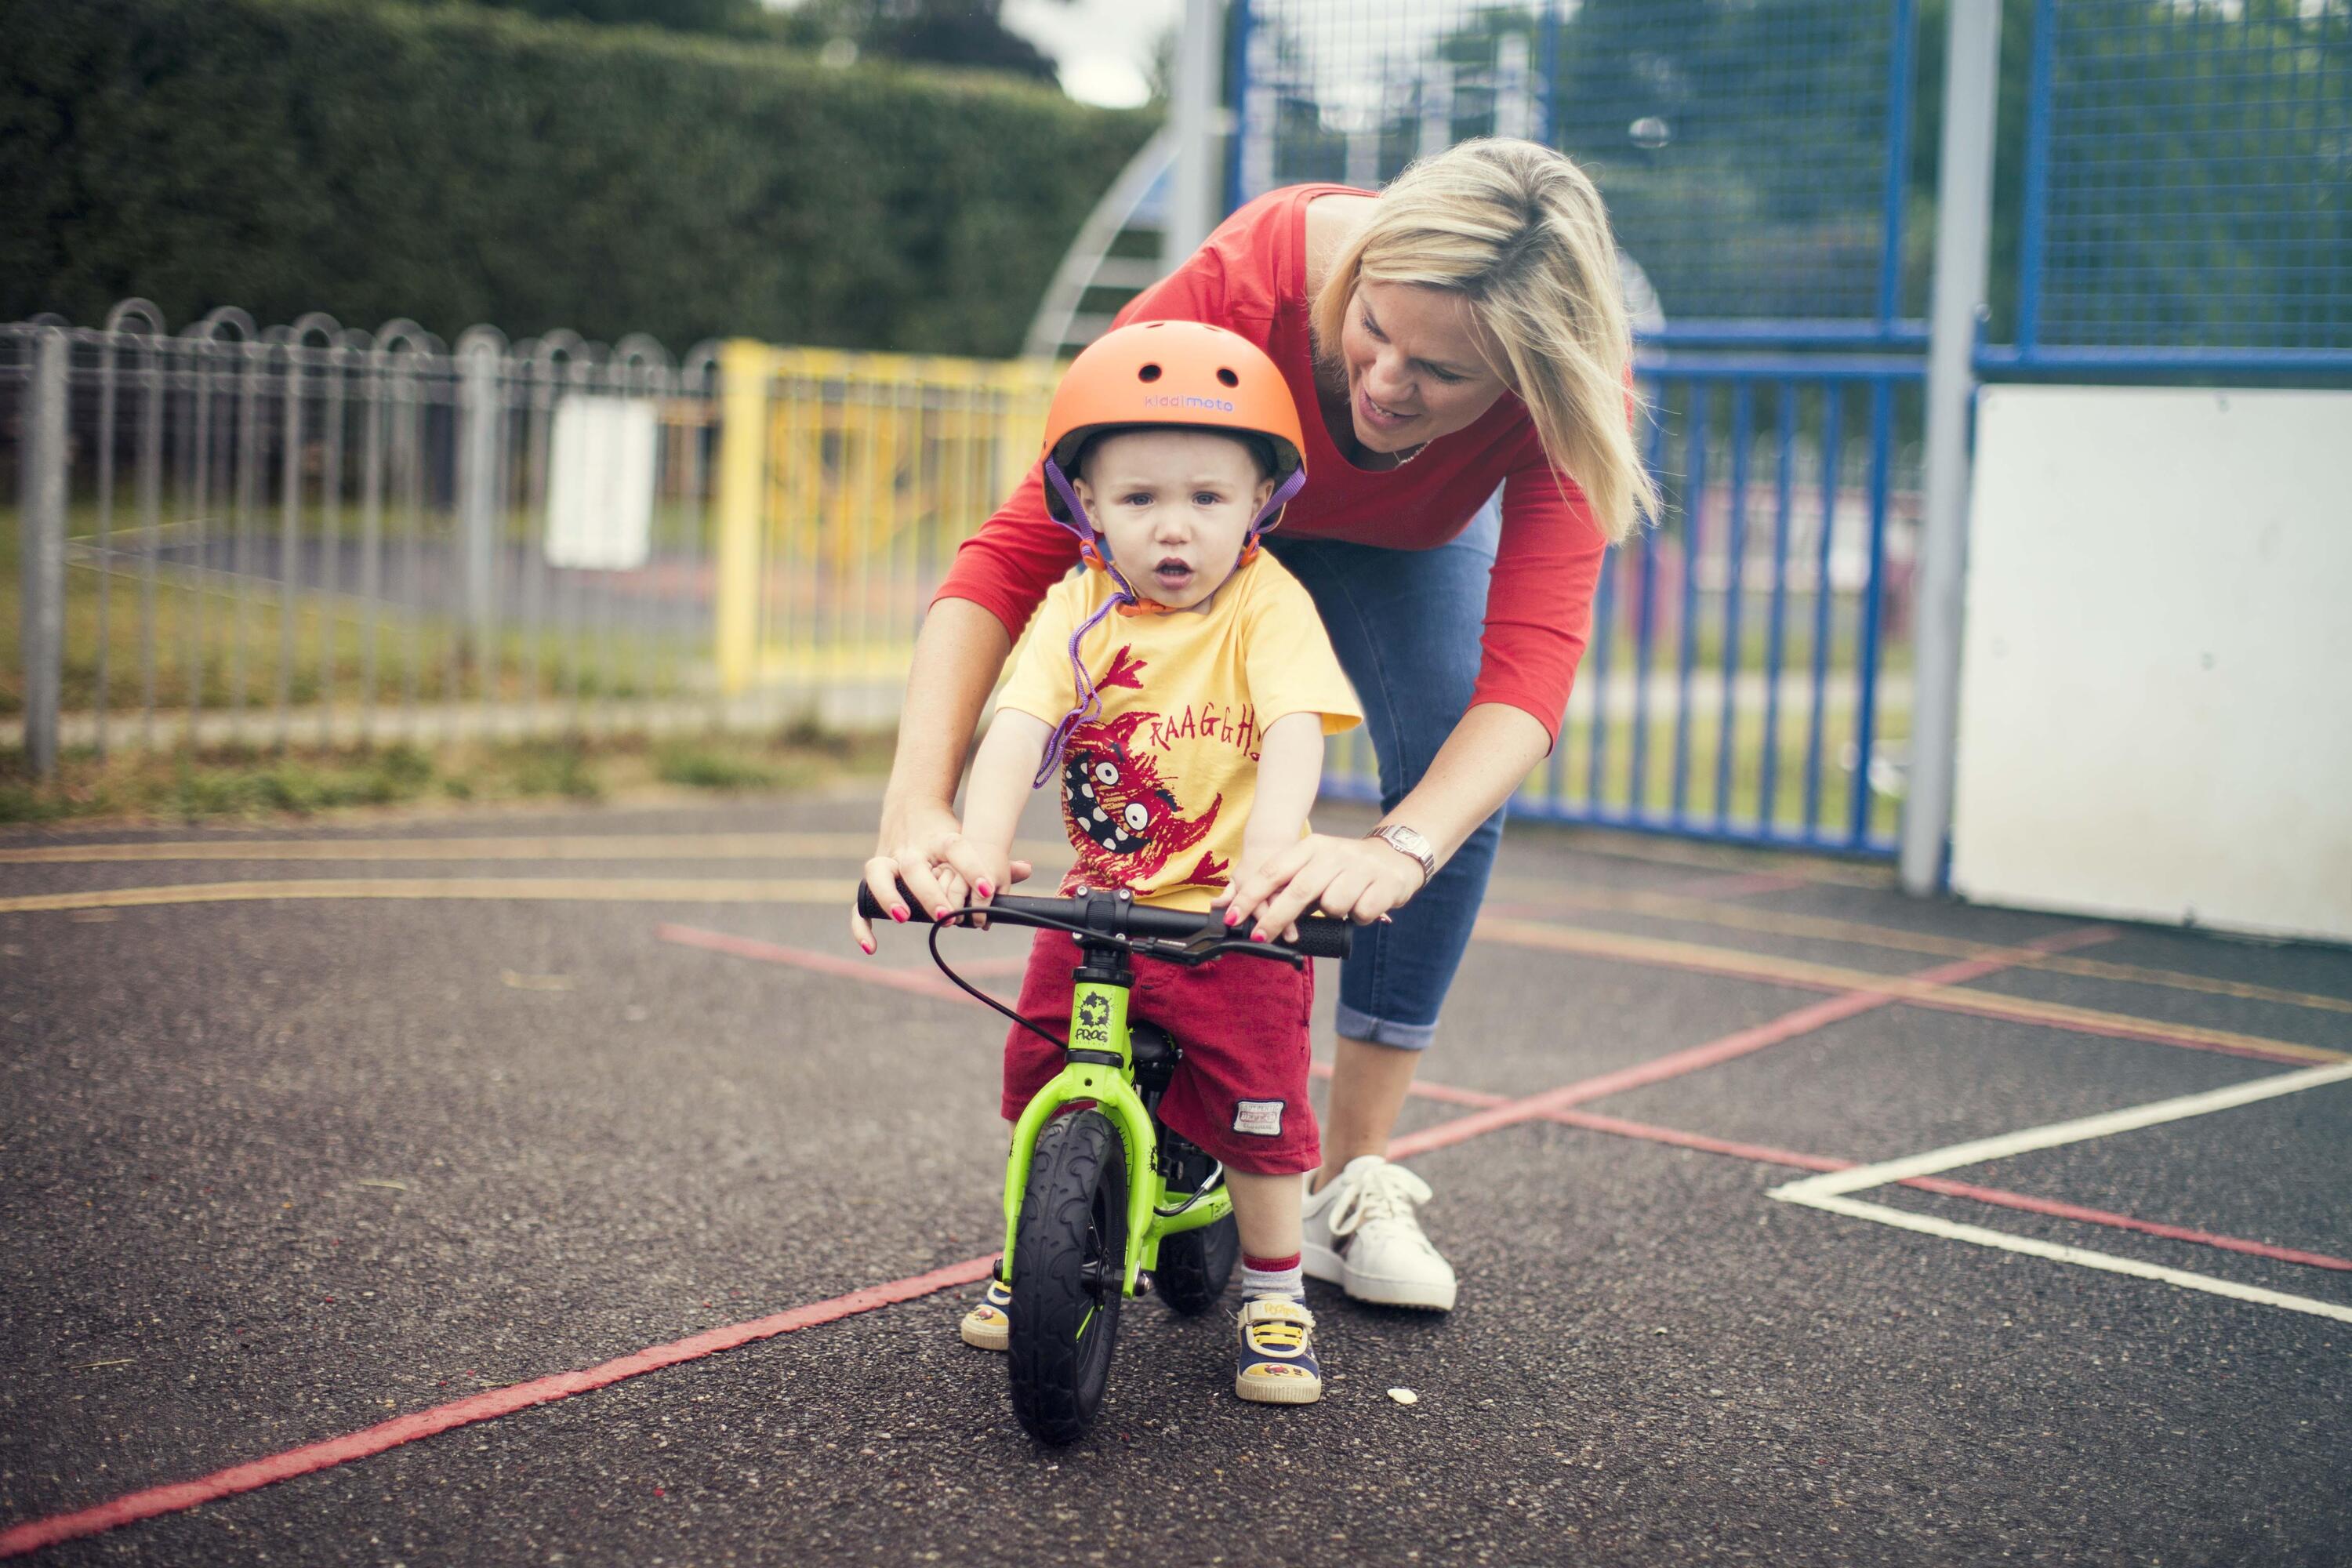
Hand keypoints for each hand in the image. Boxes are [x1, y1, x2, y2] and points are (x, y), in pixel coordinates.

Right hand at [851, 797, 1031, 951]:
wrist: (911, 807)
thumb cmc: (946, 832)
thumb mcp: (969, 839)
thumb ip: (993, 859)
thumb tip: (1025, 870)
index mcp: (939, 839)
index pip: (957, 847)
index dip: (972, 867)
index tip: (988, 890)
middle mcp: (910, 848)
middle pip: (914, 865)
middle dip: (929, 891)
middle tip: (948, 914)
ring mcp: (888, 860)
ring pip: (878, 873)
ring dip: (889, 896)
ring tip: (905, 918)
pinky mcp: (873, 877)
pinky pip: (859, 902)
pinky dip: (860, 924)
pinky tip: (871, 947)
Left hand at [1212, 832, 1426, 942]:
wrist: (1397, 856)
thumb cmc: (1346, 868)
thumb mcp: (1316, 864)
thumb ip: (1287, 883)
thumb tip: (1249, 910)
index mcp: (1312, 847)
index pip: (1274, 871)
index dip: (1251, 896)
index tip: (1234, 917)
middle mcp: (1333, 854)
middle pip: (1298, 890)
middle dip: (1275, 919)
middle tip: (1260, 937)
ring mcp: (1359, 868)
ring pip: (1332, 906)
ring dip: (1333, 914)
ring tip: (1342, 906)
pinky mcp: (1383, 884)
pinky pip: (1360, 914)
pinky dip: (1359, 918)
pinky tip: (1364, 906)